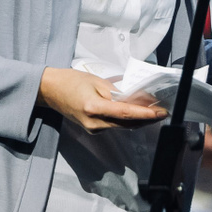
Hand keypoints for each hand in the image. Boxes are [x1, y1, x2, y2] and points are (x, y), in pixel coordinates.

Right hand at [38, 67, 165, 131]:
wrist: (50, 90)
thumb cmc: (72, 81)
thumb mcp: (97, 82)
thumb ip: (118, 92)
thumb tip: (138, 99)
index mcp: (93, 108)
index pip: (125, 113)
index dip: (145, 114)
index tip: (161, 113)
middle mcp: (94, 123)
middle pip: (126, 123)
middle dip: (146, 119)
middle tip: (162, 111)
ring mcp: (92, 129)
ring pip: (121, 126)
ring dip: (138, 120)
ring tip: (153, 112)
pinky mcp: (92, 129)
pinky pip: (114, 126)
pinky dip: (126, 120)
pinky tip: (135, 113)